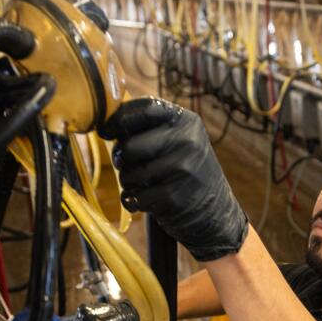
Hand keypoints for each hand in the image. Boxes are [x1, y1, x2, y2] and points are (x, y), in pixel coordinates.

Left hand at [101, 97, 247, 260]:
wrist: (216, 211)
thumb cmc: (185, 172)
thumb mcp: (178, 141)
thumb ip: (149, 128)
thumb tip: (105, 124)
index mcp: (186, 121)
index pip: (145, 108)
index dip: (118, 119)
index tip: (105, 131)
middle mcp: (188, 140)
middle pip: (130, 144)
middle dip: (120, 158)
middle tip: (126, 164)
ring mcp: (183, 168)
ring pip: (129, 173)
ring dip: (128, 182)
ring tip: (142, 184)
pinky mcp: (175, 195)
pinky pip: (136, 196)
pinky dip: (134, 201)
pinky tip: (147, 201)